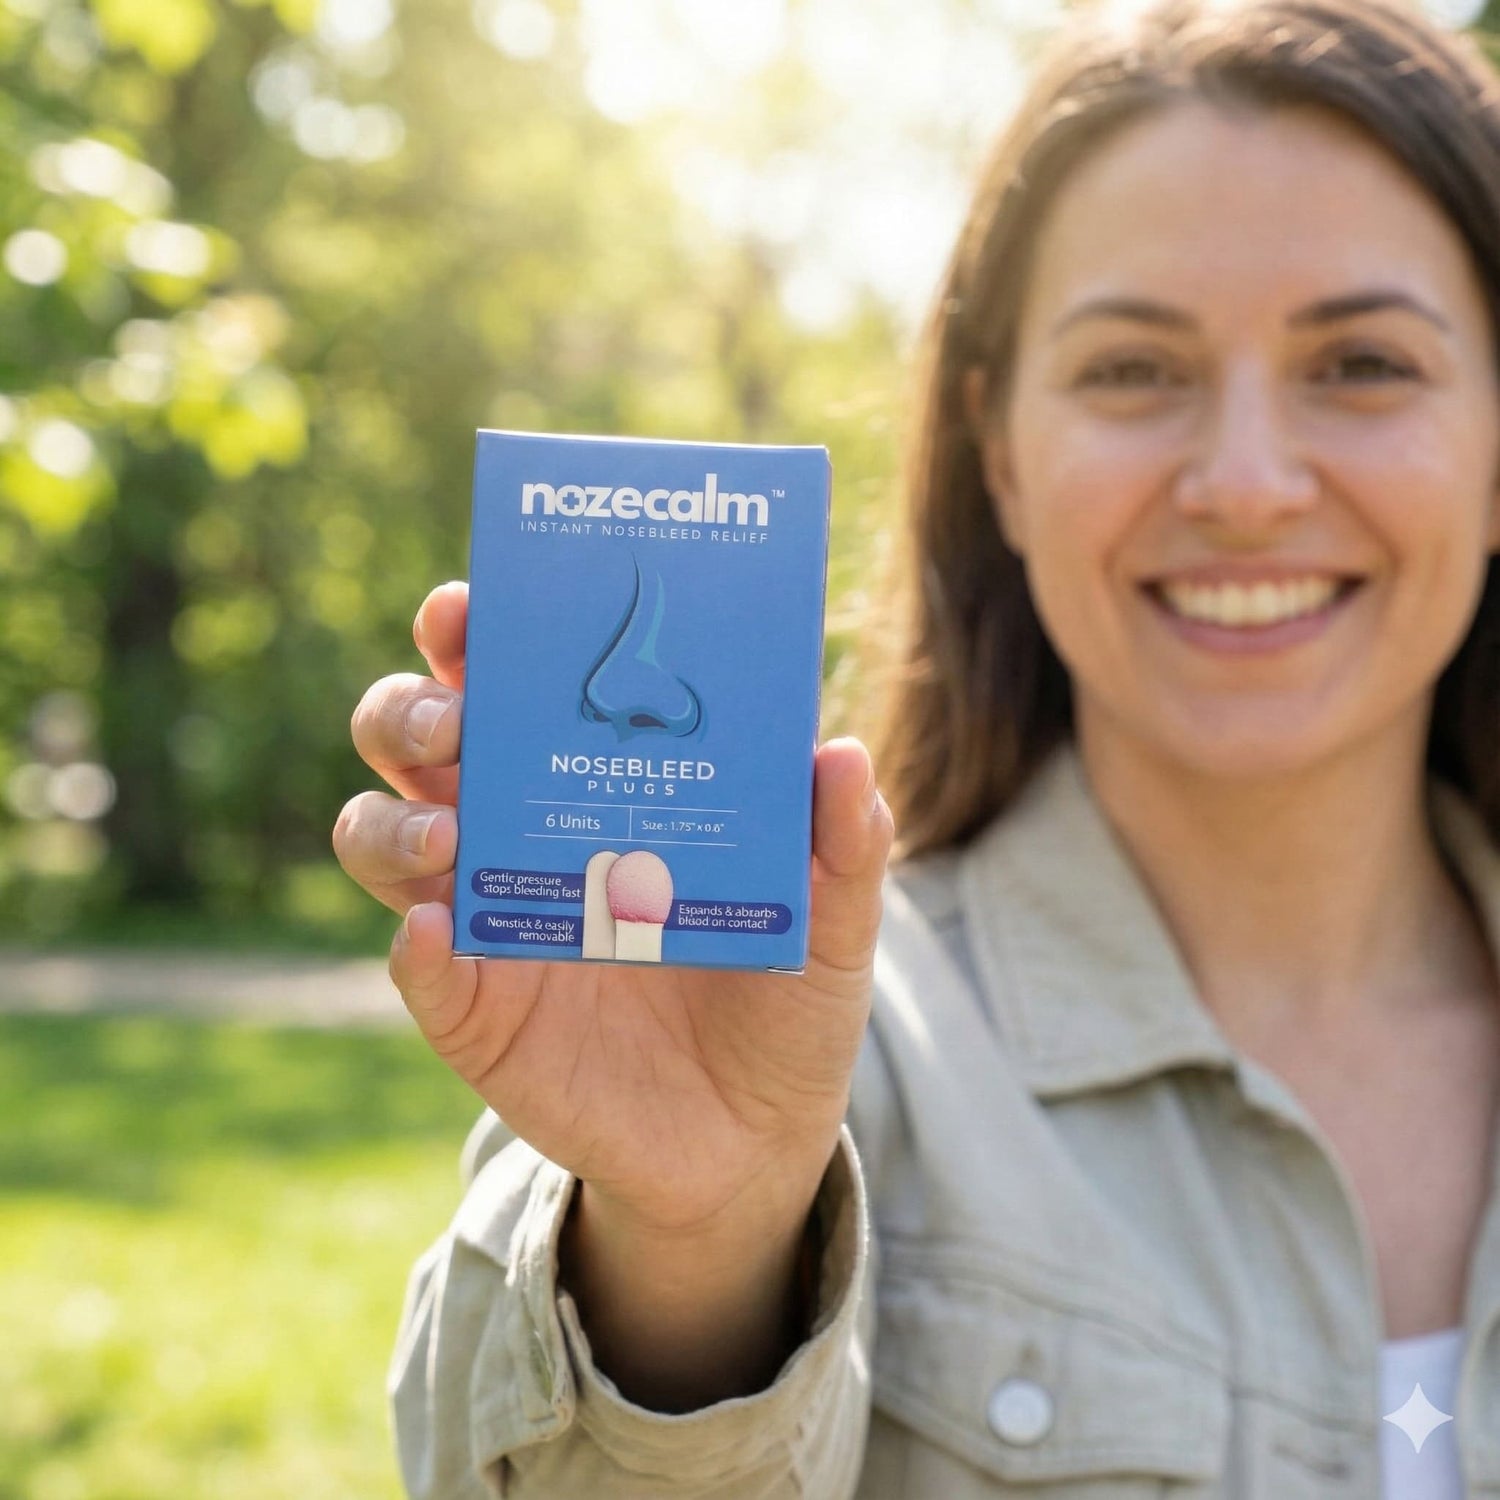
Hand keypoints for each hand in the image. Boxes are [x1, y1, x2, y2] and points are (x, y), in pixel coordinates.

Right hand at [334, 581, 893, 1242]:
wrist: (755, 1136)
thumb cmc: (785, 998)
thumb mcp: (831, 919)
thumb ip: (843, 845)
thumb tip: (843, 756)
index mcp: (596, 781)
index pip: (512, 682)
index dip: (476, 634)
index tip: (473, 603)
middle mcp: (522, 832)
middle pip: (415, 740)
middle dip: (410, 708)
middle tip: (455, 716)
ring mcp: (490, 920)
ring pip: (383, 837)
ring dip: (393, 819)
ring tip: (451, 830)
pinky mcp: (476, 1013)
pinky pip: (418, 969)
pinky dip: (414, 948)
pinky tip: (437, 930)